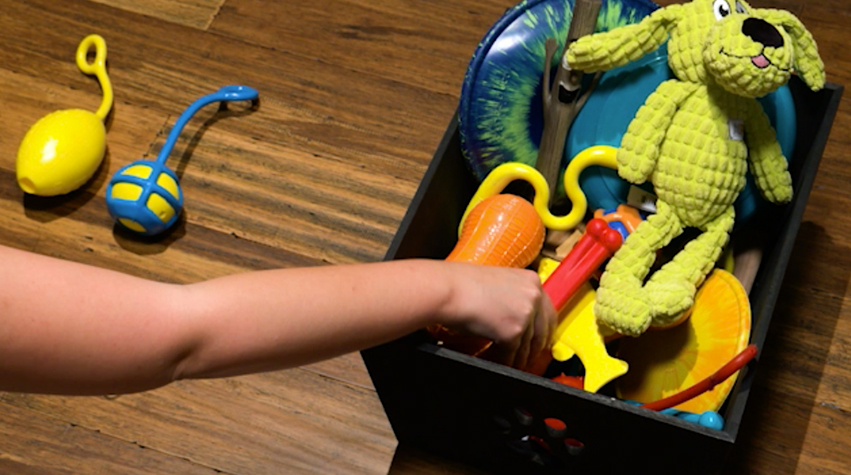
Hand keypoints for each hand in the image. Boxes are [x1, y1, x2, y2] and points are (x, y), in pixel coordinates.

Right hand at [437, 262, 556, 371]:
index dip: (545, 331)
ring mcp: (525, 315)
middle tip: (530, 357)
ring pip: (527, 346)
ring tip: (514, 364)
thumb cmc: (463, 283)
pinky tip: (501, 363)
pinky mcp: (513, 332)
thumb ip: (514, 296)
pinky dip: (507, 362)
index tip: (542, 340)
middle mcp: (533, 296)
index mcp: (532, 281)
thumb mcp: (498, 282)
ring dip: (520, 358)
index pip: (548, 312)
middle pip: (543, 332)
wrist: (448, 289)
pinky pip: (512, 354)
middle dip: (535, 348)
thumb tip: (516, 316)